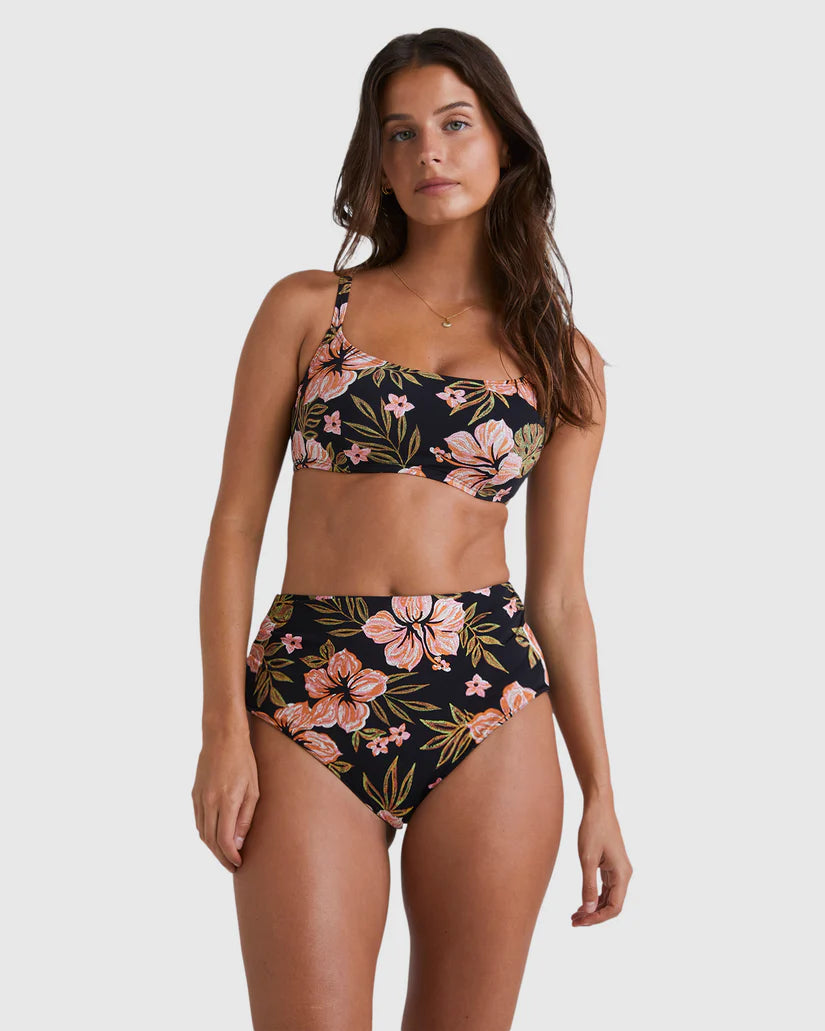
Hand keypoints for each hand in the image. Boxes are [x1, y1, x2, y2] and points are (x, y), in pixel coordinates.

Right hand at [191, 727, 258, 872]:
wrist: (222, 738)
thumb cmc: (244, 761)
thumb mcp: (253, 789)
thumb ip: (245, 818)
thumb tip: (239, 844)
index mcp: (226, 802)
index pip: (224, 840)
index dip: (231, 857)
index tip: (239, 864)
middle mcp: (209, 803)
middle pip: (211, 841)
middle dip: (221, 857)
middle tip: (233, 866)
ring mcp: (199, 799)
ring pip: (202, 833)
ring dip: (212, 848)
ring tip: (225, 856)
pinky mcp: (194, 795)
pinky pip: (198, 821)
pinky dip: (205, 834)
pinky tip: (215, 837)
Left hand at [571, 797, 632, 925]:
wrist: (598, 807)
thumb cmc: (593, 829)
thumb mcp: (587, 859)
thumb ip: (588, 885)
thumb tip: (589, 909)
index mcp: (622, 874)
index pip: (614, 907)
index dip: (598, 918)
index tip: (581, 922)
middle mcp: (623, 874)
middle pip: (612, 905)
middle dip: (594, 915)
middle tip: (574, 921)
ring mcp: (618, 870)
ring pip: (608, 897)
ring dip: (593, 907)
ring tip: (575, 915)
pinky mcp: (611, 865)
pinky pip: (605, 887)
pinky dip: (594, 896)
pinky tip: (581, 902)